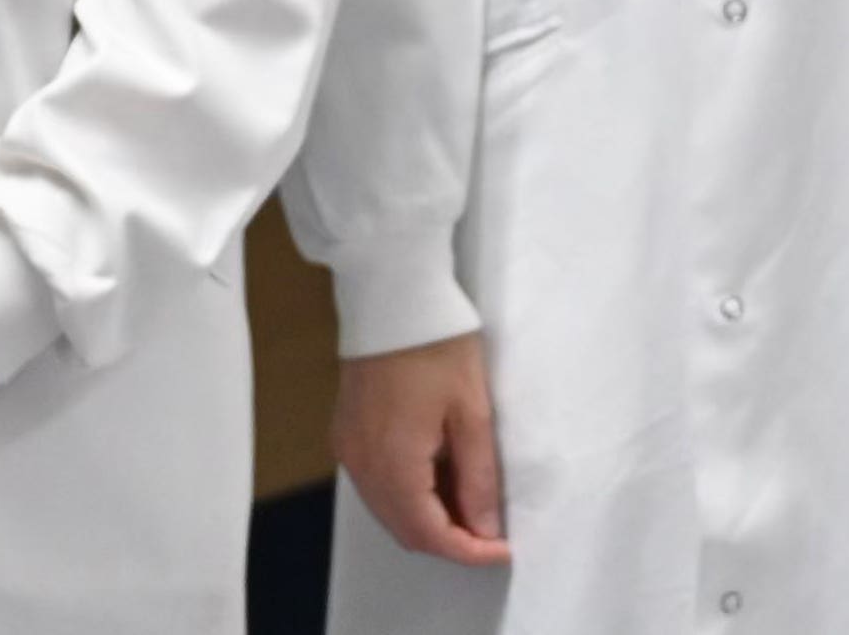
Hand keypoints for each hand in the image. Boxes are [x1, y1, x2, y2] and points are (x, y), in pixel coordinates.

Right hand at [334, 334, 508, 565]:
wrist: (392, 298)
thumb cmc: (438, 349)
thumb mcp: (473, 414)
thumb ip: (478, 478)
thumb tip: (486, 528)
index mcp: (392, 461)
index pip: (428, 533)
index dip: (468, 551)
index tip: (504, 548)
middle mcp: (361, 463)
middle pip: (403, 529)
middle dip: (448, 541)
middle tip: (490, 530)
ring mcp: (347, 448)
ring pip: (387, 511)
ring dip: (427, 520)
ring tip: (470, 503)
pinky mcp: (344, 433)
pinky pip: (375, 486)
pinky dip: (407, 498)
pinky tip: (437, 480)